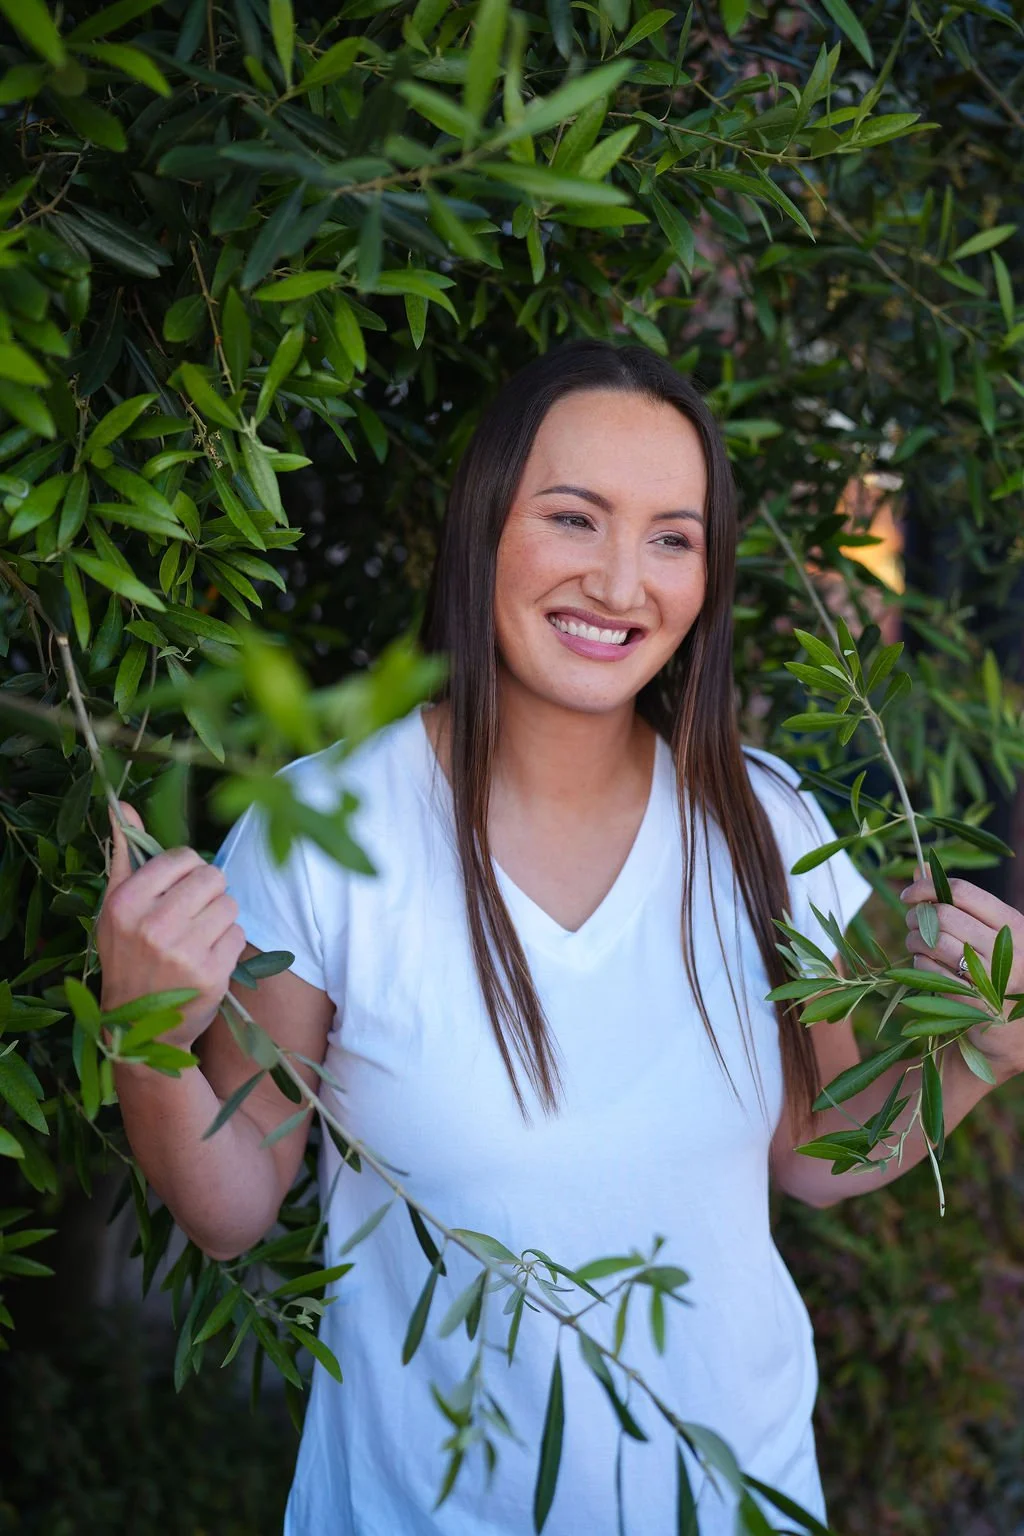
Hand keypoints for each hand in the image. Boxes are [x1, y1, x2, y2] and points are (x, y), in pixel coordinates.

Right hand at [96, 801, 246, 1050]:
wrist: (138, 1027)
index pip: (182, 857)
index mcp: (126, 903)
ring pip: (230, 904)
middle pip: (213, 876)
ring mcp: (184, 951)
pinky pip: (238, 934)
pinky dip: (227, 944)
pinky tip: (206, 958)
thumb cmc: (128, 956)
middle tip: (191, 915)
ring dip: (220, 918)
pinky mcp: (211, 974)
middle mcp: (153, 925)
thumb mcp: (114, 908)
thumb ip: (124, 855)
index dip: (187, 871)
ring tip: (197, 937)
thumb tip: (123, 804)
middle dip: (208, 892)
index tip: (177, 890)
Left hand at [900, 873, 1023, 1082]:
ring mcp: (992, 977)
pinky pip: (929, 971)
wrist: (1013, 1030)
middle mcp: (1006, 948)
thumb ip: (956, 902)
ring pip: (932, 942)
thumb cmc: (995, 970)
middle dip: (916, 918)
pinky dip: (918, 965)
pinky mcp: (974, 1003)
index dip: (927, 888)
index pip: (962, 891)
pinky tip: (923, 967)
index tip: (909, 895)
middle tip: (912, 925)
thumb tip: (920, 869)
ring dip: (913, 941)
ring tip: (915, 945)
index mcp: (1011, 924)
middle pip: (942, 915)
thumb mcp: (987, 933)